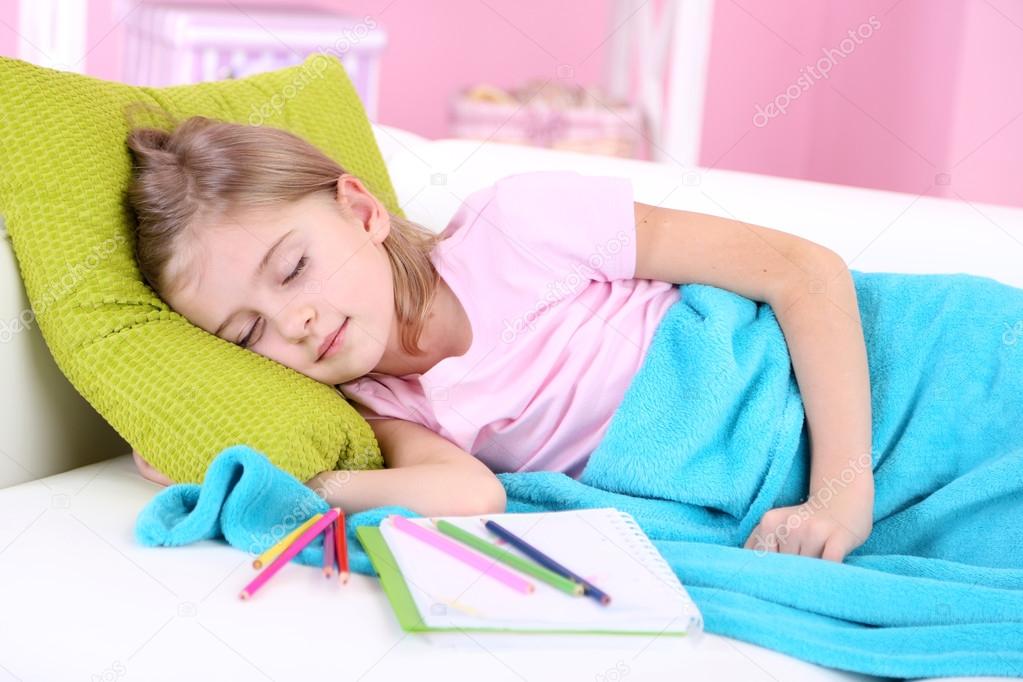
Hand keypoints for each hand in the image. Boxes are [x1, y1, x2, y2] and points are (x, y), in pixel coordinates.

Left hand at [742, 483, 873, 562]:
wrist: (841, 497)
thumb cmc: (805, 522)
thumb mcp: (776, 526)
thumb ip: (759, 545)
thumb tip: (743, 573)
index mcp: (769, 522)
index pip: (762, 560)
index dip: (769, 575)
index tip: (771, 584)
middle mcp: (790, 525)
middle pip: (785, 568)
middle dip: (791, 575)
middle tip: (799, 574)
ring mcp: (815, 530)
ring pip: (807, 569)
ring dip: (812, 575)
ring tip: (817, 565)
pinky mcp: (839, 537)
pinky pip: (830, 564)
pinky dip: (829, 574)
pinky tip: (829, 575)